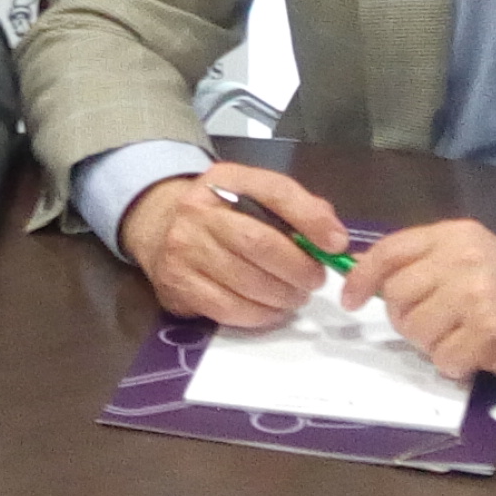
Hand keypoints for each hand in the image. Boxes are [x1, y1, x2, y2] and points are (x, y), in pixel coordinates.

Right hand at [127, 164, 349, 330]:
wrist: (160, 227)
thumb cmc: (223, 214)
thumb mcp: (255, 195)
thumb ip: (298, 209)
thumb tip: (335, 240)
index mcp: (225, 180)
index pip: (275, 192)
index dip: (310, 220)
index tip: (335, 245)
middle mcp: (198, 212)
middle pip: (259, 244)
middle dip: (298, 269)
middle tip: (315, 280)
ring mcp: (184, 250)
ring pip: (247, 282)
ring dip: (283, 297)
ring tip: (295, 296)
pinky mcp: (178, 286)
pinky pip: (229, 309)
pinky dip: (260, 315)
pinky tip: (272, 310)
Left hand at [349, 220, 495, 388]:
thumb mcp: (473, 258)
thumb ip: (426, 263)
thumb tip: (366, 277)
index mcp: (455, 236)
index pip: (389, 251)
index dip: (361, 278)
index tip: (350, 300)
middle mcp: (463, 259)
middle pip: (396, 297)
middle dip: (408, 321)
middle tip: (439, 327)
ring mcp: (476, 295)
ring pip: (416, 331)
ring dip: (434, 346)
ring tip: (464, 339)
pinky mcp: (489, 331)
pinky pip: (444, 359)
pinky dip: (456, 366)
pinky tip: (478, 356)